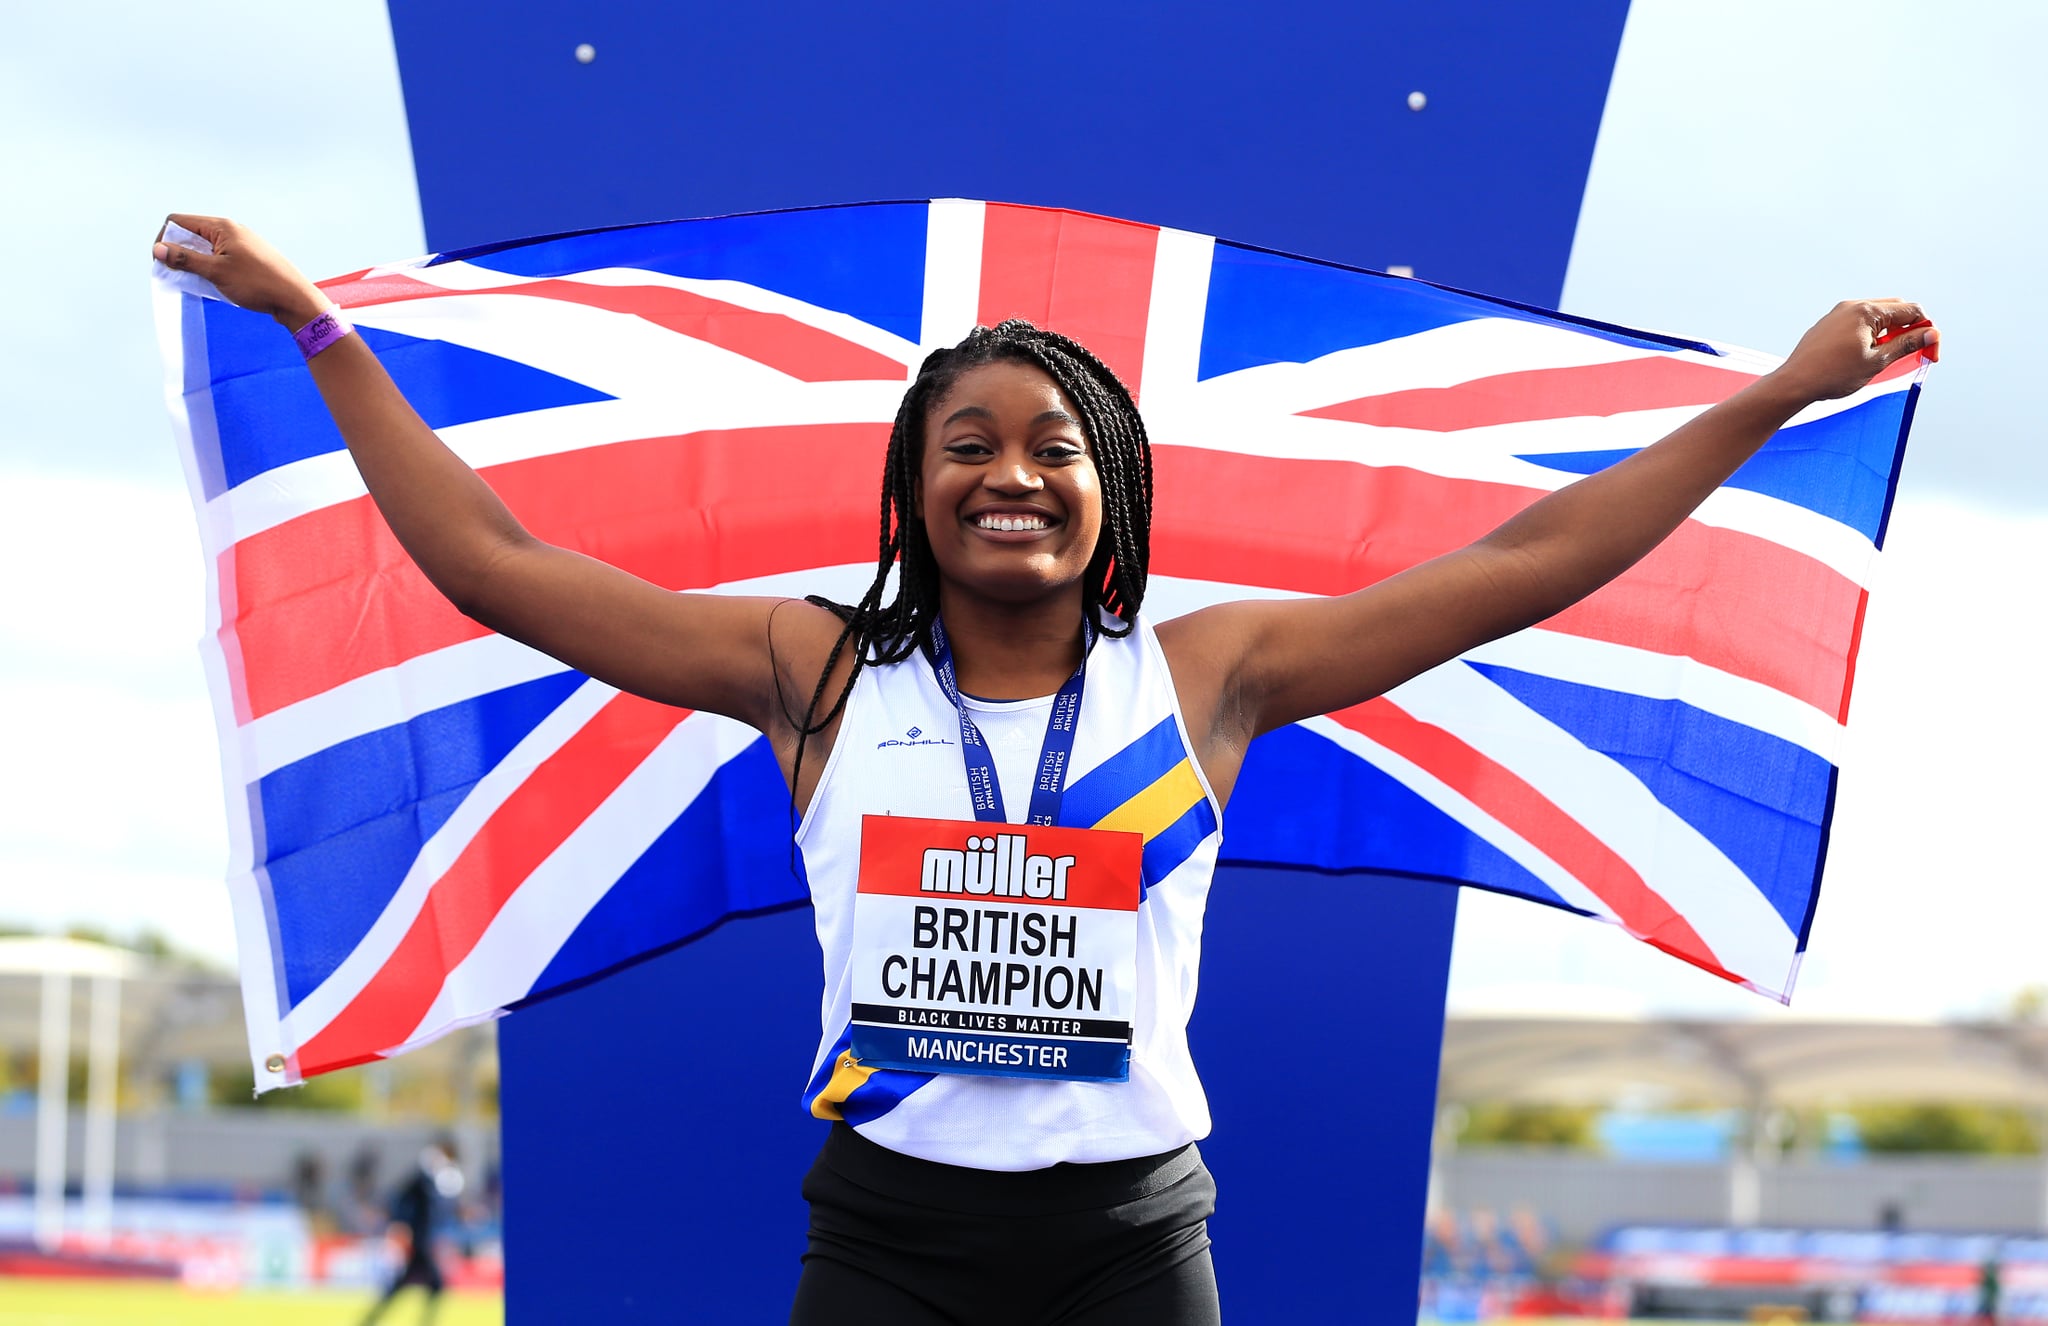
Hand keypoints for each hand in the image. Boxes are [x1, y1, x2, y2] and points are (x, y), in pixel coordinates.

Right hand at [152, 214, 328, 328]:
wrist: (294, 299)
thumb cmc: (257, 284)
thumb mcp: (215, 272)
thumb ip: (184, 259)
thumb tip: (157, 249)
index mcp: (221, 226)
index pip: (179, 221)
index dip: (165, 239)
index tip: (163, 261)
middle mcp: (231, 230)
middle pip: (191, 233)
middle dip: (179, 251)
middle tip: (178, 274)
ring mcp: (241, 243)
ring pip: (205, 247)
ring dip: (195, 262)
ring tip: (197, 281)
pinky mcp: (248, 257)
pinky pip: (220, 257)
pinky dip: (210, 267)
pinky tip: (214, 283)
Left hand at [1768, 299, 1939, 402]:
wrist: (1794, 384)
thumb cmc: (1832, 375)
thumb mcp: (1877, 362)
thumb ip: (1906, 345)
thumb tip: (1930, 334)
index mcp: (1866, 311)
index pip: (1911, 310)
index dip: (1926, 330)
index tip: (1930, 352)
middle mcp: (1852, 306)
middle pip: (1896, 309)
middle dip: (1910, 329)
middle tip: (1915, 353)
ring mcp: (1838, 313)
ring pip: (1878, 316)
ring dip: (1891, 332)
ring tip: (1888, 356)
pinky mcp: (1830, 324)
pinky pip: (1860, 322)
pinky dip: (1873, 334)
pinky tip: (1868, 354)